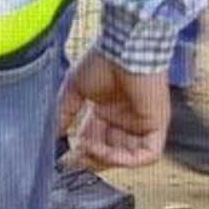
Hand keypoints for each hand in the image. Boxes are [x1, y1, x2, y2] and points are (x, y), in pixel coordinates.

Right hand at [59, 47, 171, 168]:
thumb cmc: (100, 62)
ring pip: (127, 155)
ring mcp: (142, 124)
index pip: (95, 137)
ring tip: (89, 149)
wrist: (123, 50)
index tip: (66, 154)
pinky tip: (108, 153)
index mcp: (106, 109)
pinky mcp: (157, 126)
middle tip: (76, 158)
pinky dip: (128, 159)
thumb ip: (64, 112)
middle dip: (93, 157)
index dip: (81, 148)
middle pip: (110, 150)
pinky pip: (147, 154)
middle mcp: (124, 119)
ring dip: (106, 158)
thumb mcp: (74, 88)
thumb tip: (52, 132)